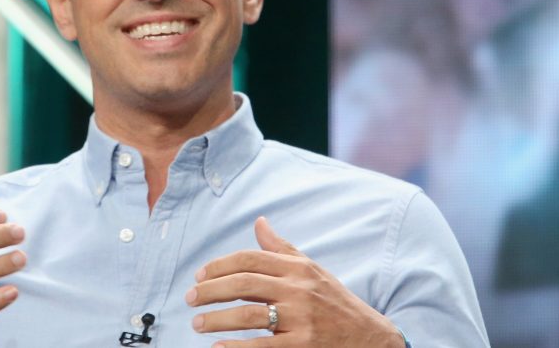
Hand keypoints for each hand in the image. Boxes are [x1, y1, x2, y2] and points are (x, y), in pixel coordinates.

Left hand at [186, 217, 402, 346]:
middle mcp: (298, 289)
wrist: (370, 337)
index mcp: (297, 268)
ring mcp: (301, 319)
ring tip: (197, 324)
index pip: (250, 259)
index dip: (219, 265)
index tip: (199, 276)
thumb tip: (259, 222)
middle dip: (210, 291)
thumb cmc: (334, 301)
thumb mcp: (311, 269)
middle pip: (244, 283)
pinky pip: (263, 346)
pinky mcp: (303, 345)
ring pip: (249, 315)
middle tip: (189, 299)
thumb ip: (281, 249)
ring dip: (217, 319)